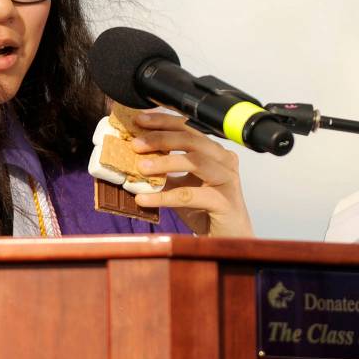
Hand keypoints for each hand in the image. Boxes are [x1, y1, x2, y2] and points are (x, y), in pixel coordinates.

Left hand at [129, 111, 253, 237]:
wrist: (226, 239)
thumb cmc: (205, 210)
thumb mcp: (179, 186)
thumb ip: (162, 173)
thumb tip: (131, 161)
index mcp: (213, 151)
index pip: (187, 128)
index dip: (162, 121)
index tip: (139, 119)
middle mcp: (223, 160)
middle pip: (191, 139)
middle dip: (161, 138)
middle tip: (136, 144)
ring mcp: (227, 179)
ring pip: (195, 161)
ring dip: (165, 162)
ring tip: (141, 168)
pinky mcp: (225, 202)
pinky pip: (191, 195)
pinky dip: (165, 196)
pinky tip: (144, 199)